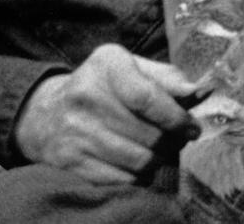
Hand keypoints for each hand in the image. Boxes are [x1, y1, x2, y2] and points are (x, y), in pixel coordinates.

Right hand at [14, 44, 196, 184]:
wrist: (44, 114)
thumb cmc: (102, 87)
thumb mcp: (130, 68)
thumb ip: (166, 77)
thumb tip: (199, 91)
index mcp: (107, 65)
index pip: (147, 97)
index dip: (176, 117)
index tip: (192, 127)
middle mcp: (86, 96)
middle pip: (148, 133)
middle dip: (172, 141)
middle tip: (180, 141)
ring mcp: (75, 131)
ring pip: (137, 160)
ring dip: (159, 160)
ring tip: (163, 152)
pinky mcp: (69, 161)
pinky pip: (120, 178)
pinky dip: (139, 175)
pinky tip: (142, 165)